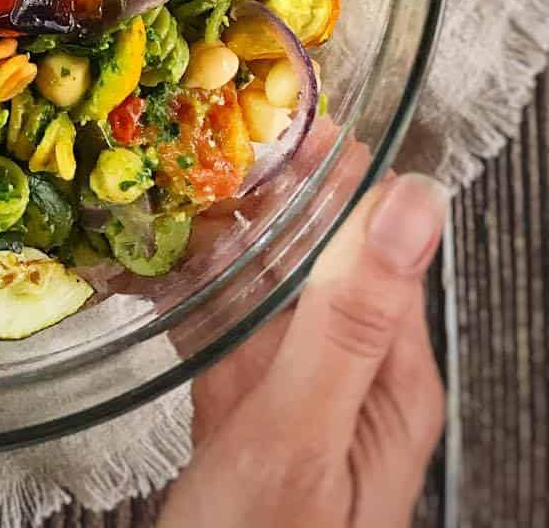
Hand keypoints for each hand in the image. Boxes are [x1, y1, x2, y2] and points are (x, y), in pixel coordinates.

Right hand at [160, 172, 447, 527]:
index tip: (279, 116)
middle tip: (191, 139)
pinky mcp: (240, 414)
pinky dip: (176, 293)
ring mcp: (291, 395)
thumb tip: (413, 203)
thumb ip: (349, 320)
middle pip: (311, 254)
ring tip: (151, 187)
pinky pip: (215, 329)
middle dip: (255, 194)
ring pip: (256, 284)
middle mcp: (348, 378)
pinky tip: (135, 264)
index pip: (374, 240)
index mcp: (389, 378)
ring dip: (206, 237)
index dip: (328, 171)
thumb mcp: (304, 432)